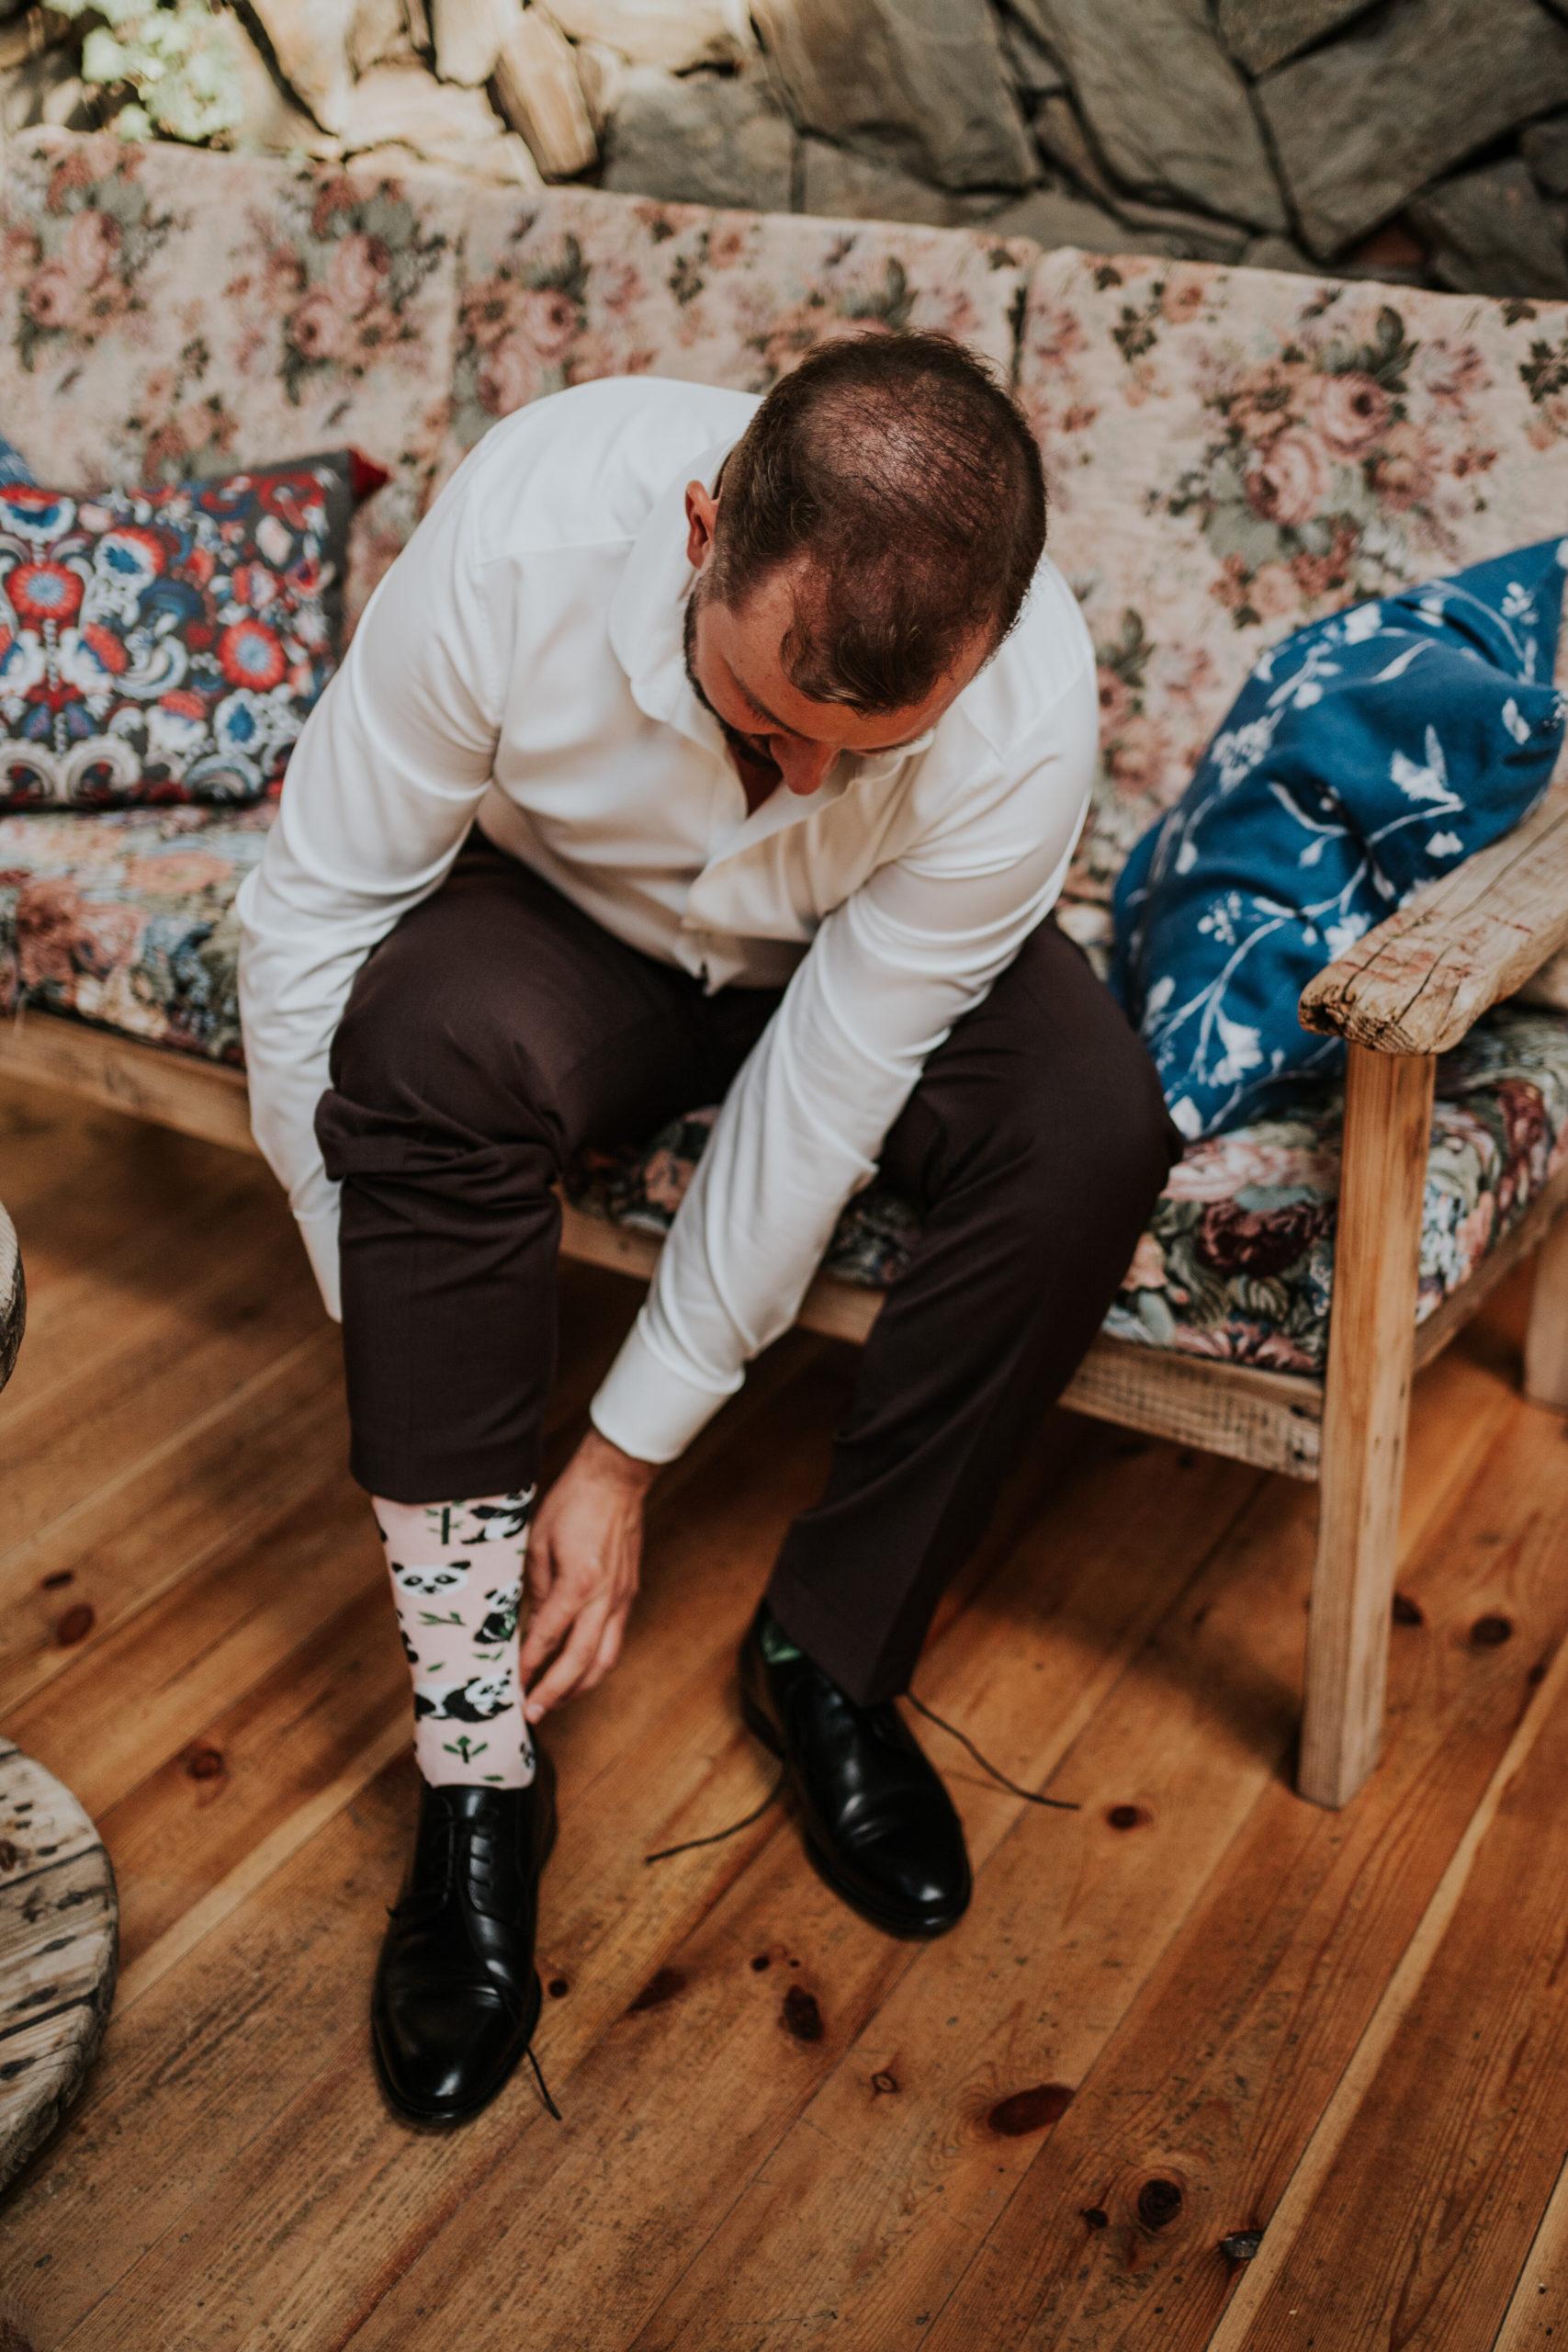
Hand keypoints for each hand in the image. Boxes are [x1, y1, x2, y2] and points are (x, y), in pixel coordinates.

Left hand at [518, 1428, 658, 1720]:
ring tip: (556, 1702)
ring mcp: (622, 1598)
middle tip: (533, 1713)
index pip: (549, 1636)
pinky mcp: (629, 1595)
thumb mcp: (538, 1544)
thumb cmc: (573, 1504)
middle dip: (556, 1692)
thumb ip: (536, 1591)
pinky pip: (614, 1640)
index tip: (512, 1686)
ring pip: (606, 1658)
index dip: (530, 1666)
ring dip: (580, 1686)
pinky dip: (596, 1663)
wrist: (616, 1481)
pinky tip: (578, 1670)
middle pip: (583, 1660)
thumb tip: (529, 1630)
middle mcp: (605, 1596)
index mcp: (579, 1582)